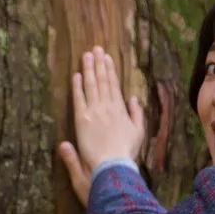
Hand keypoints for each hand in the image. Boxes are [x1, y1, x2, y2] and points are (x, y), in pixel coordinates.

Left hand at [59, 46, 144, 205]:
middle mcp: (107, 107)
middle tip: (95, 49)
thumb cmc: (127, 152)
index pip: (114, 85)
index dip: (110, 70)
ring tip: (86, 55)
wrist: (114, 164)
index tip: (107, 58)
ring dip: (89, 69)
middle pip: (102, 81)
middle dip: (99, 63)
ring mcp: (95, 112)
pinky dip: (77, 86)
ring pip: (91, 85)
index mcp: (120, 109)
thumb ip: (137, 114)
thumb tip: (135, 99)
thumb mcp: (138, 132)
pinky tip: (76, 75)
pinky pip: (79, 99)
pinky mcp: (82, 119)